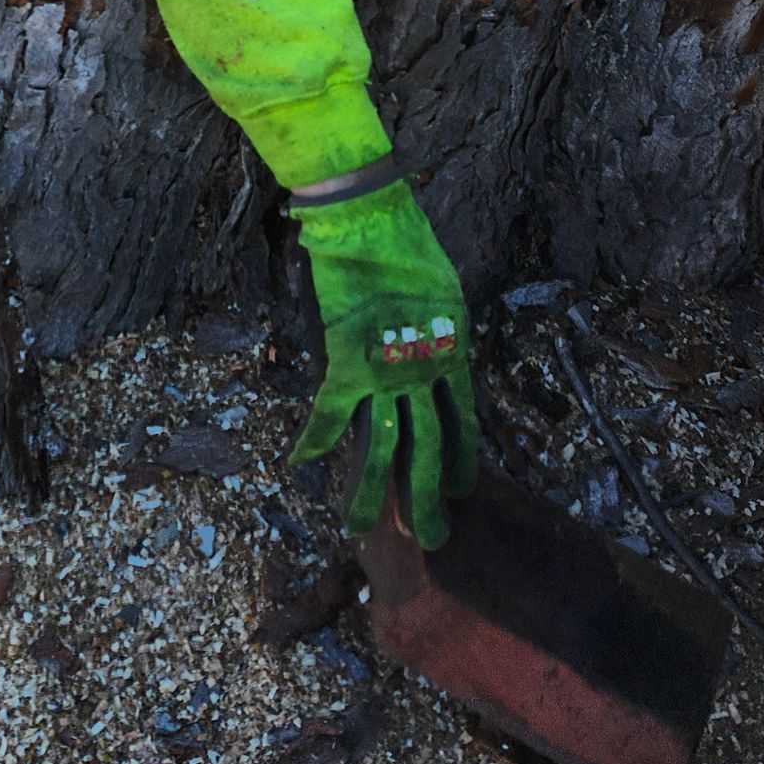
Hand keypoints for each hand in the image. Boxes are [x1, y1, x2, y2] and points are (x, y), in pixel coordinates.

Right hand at [289, 177, 476, 549]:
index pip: (464, 425)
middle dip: (428, 499)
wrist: (373, 224)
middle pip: (430, 452)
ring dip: (369, 492)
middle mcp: (423, 376)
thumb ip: (439, 329)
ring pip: (381, 448)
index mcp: (453, 357)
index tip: (462, 491)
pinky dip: (313, 436)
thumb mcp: (443, 292)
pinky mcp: (348, 363)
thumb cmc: (409, 245)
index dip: (463, 462)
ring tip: (359, 528)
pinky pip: (330, 412)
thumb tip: (435, 350)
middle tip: (432, 540)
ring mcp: (385, 374)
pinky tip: (300, 462)